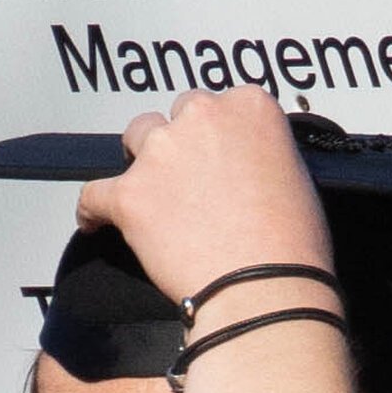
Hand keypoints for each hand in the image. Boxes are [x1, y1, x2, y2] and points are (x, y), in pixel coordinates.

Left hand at [81, 90, 338, 321]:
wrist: (266, 289)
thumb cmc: (291, 245)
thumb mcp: (297, 176)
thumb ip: (262, 153)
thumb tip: (243, 166)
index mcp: (249, 106)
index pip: (219, 103)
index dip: (215, 133)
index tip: (215, 154)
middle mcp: (203, 117)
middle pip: (176, 115)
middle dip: (180, 142)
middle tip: (190, 178)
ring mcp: (162, 153)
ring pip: (135, 139)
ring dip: (142, 164)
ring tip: (152, 196)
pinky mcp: (130, 194)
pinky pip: (94, 194)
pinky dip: (94, 209)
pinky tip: (96, 219)